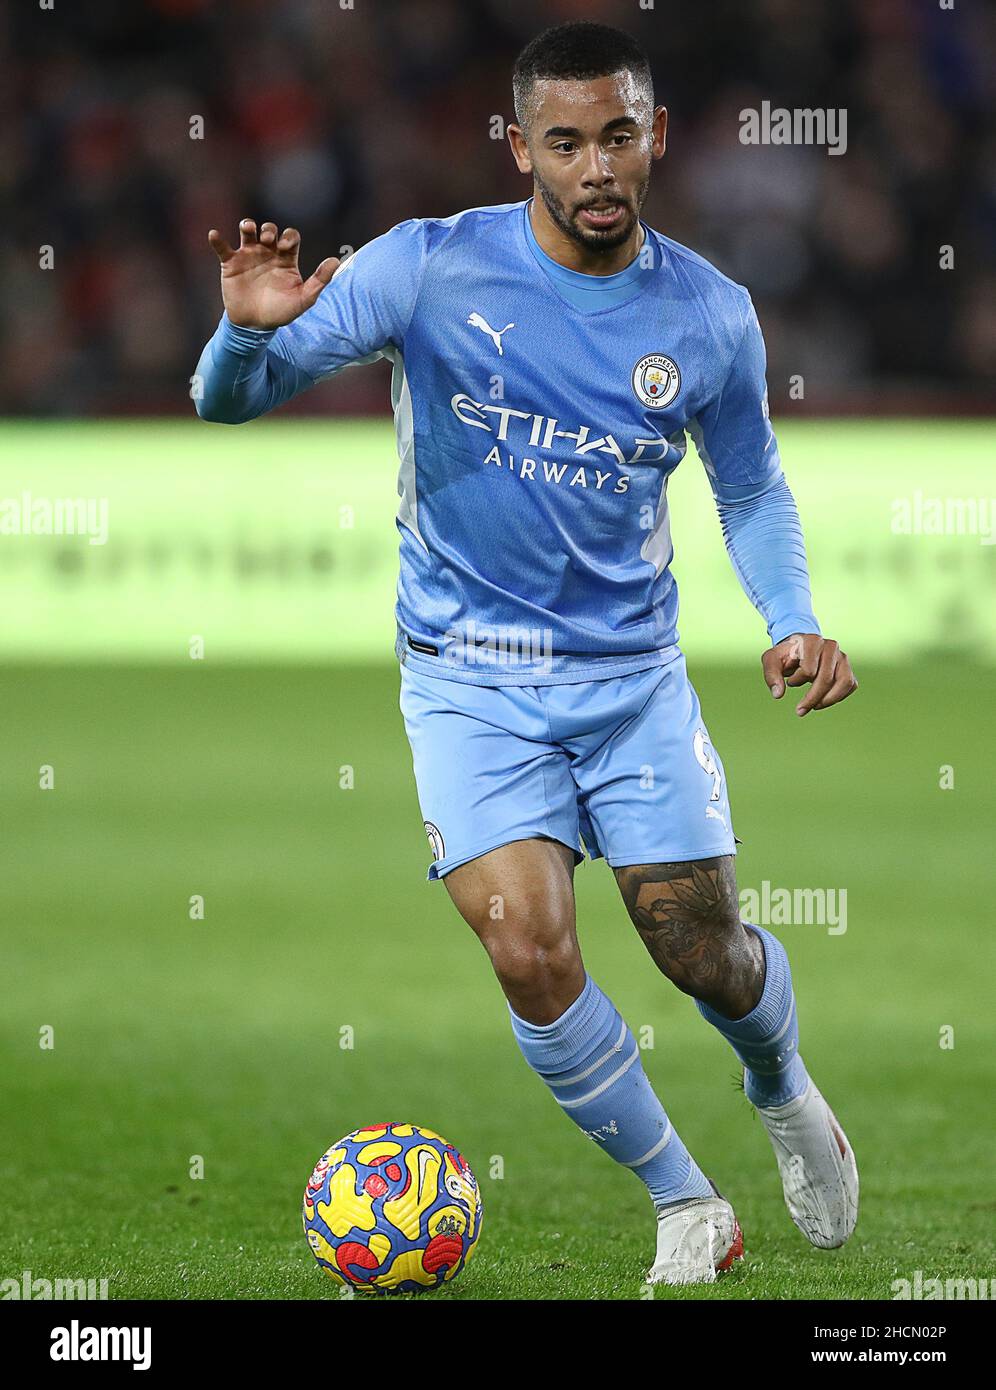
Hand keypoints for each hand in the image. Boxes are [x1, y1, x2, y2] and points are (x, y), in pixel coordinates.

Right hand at [207, 220, 338, 328]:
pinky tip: (214, 235)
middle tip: (270, 240)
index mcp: (286, 259)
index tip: (285, 247)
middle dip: (270, 229)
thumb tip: (336, 260)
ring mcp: (249, 256)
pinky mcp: (231, 264)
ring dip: (248, 225)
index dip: (288, 237)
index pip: (290, 237)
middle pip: (270, 229)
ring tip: (247, 228)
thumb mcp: (303, 299)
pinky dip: (217, 240)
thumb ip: (319, 280)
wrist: (255, 326)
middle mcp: (268, 253)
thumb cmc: (281, 312)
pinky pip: (222, 247)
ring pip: (248, 231)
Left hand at [761, 634, 857, 715]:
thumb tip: (778, 695)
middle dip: (812, 699)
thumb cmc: (785, 655)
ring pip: (844, 682)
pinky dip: (839, 696)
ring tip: (815, 707)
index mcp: (812, 641)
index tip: (790, 681)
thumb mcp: (771, 660)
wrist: (798, 648)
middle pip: (826, 678)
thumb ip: (771, 675)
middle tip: (800, 711)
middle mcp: (830, 646)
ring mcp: (842, 657)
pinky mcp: (847, 667)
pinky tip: (824, 700)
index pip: (808, 670)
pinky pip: (851, 685)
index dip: (797, 681)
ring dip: (829, 700)